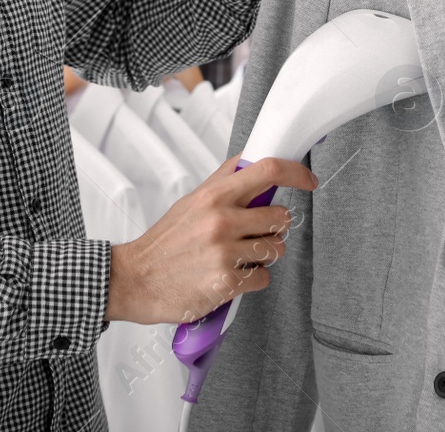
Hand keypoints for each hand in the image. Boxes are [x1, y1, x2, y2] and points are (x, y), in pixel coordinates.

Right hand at [105, 155, 318, 325]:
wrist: (136, 279)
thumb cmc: (165, 242)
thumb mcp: (191, 202)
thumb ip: (222, 183)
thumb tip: (250, 161)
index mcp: (214, 196)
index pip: (268, 170)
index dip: (296, 173)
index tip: (308, 180)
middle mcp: (221, 221)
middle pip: (280, 216)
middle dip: (273, 228)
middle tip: (254, 234)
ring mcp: (225, 252)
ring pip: (276, 249)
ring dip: (264, 255)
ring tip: (238, 257)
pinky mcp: (227, 282)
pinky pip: (264, 277)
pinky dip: (252, 279)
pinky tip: (231, 276)